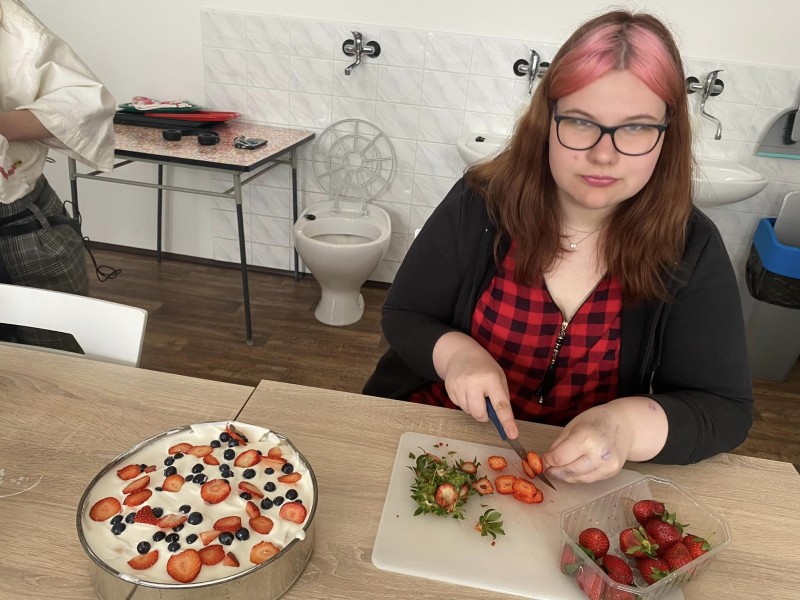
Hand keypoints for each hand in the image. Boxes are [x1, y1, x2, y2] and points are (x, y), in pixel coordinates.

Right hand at [433, 332, 517, 437]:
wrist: (460, 354)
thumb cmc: (484, 367)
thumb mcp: (499, 376)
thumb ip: (501, 396)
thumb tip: (501, 419)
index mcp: (491, 379)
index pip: (501, 404)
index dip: (507, 421)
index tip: (512, 435)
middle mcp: (474, 382)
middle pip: (479, 414)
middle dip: (484, 415)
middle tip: (486, 404)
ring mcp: (459, 385)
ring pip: (468, 412)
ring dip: (474, 408)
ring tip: (474, 393)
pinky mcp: (449, 389)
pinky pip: (459, 406)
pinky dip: (464, 403)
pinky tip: (465, 390)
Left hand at [541, 397, 667, 482]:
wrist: (625, 424)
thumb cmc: (598, 420)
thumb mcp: (573, 425)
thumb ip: (559, 444)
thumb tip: (547, 460)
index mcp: (586, 438)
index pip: (559, 457)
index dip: (547, 461)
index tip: (542, 460)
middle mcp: (598, 454)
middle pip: (568, 471)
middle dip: (554, 471)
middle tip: (547, 469)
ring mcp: (607, 465)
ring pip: (578, 479)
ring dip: (565, 476)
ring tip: (558, 469)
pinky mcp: (612, 473)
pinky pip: (589, 479)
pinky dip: (578, 476)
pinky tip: (574, 468)